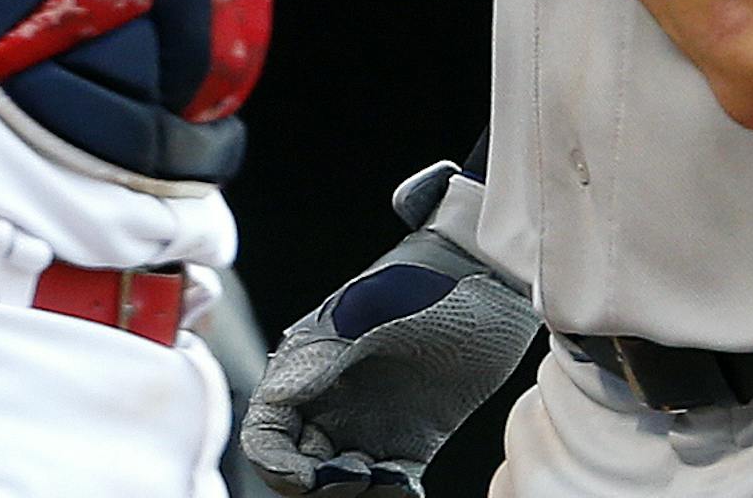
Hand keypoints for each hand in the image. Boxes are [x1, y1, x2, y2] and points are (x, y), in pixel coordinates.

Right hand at [242, 164, 540, 496]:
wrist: (486, 278)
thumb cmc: (420, 283)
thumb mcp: (364, 316)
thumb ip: (317, 361)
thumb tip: (275, 403)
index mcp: (306, 367)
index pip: (266, 433)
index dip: (275, 464)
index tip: (308, 477)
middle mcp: (330, 401)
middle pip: (298, 467)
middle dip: (318, 486)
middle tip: (360, 476)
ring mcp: (370, 423)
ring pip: (339, 484)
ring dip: (356, 495)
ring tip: (392, 480)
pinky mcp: (412, 440)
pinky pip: (388, 485)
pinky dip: (392, 495)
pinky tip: (410, 487)